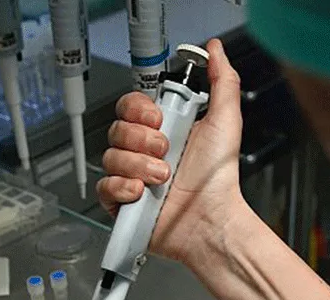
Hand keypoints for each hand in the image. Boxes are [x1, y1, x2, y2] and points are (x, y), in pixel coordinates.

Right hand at [97, 38, 254, 266]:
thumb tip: (216, 50)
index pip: (130, 107)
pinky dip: (123, 188)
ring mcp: (130, 177)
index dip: (139, 110)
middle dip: (141, 139)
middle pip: (116, 129)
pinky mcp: (122, 202)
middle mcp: (143, 152)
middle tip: (166, 151)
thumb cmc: (219, 178)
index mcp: (161, 130)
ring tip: (163, 178)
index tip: (158, 119)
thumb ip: (223, 81)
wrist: (211, 218)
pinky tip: (142, 193)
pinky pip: (104, 186)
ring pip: (111, 157)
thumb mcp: (226, 121)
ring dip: (139, 166)